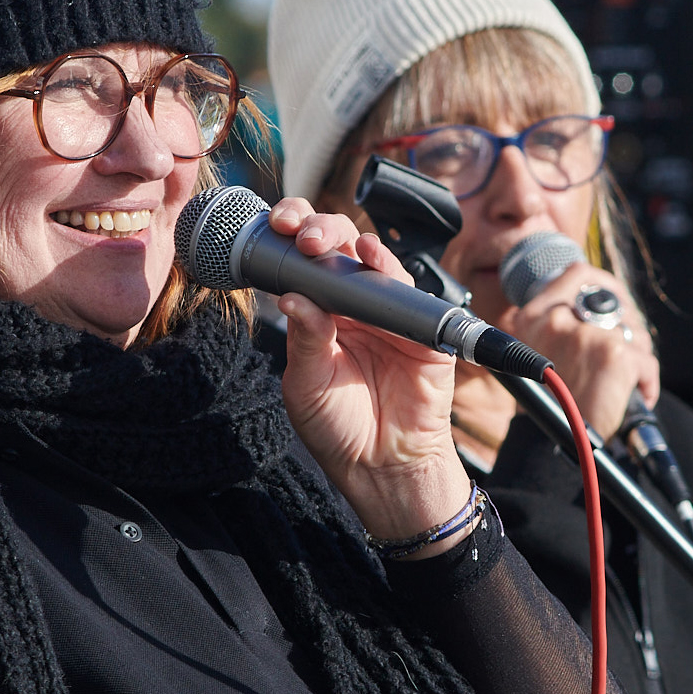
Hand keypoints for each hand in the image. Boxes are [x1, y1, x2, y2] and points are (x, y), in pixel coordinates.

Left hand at [266, 199, 467, 543]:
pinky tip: (369, 256)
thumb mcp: (306, 383)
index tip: (272, 227)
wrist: (381, 466)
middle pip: (338, 248)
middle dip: (316, 230)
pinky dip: (388, 267)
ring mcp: (388, 312)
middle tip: (297, 234)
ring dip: (347, 241)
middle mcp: (353, 305)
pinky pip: (406, 288)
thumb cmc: (338, 427)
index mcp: (319, 313)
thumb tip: (291, 295)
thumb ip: (304, 338)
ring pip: (371, 258)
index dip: (290, 238)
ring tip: (322, 243)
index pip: (304, 262)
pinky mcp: (420, 326)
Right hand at [496, 256, 660, 437]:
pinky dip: (647, 381)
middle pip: (613, 298)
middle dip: (629, 323)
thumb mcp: (541, 354)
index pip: (577, 273)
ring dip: (639, 354)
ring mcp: (584, 333)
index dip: (605, 284)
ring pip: (634, 330)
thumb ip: (562, 323)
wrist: (562, 443)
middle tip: (628, 350)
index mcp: (532, 317)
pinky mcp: (612, 352)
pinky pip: (646, 359)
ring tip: (624, 381)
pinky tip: (634, 395)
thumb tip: (603, 300)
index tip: (616, 302)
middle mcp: (554, 319)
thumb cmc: (558, 403)